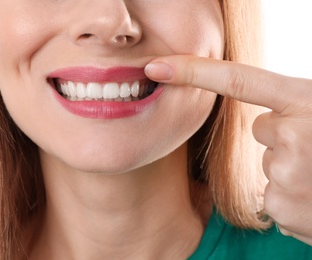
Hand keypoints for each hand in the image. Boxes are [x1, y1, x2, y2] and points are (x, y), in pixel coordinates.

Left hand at [145, 55, 311, 244]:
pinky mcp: (281, 206)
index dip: (193, 71)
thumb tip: (265, 121)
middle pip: (260, 129)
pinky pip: (270, 195)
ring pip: (267, 163)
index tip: (157, 66)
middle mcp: (295, 133)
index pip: (238, 80)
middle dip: (285, 139)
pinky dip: (291, 199)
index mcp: (308, 102)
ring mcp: (286, 172)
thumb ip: (297, 110)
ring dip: (292, 171)